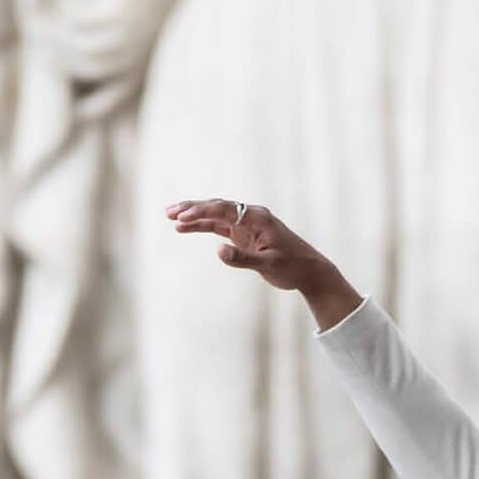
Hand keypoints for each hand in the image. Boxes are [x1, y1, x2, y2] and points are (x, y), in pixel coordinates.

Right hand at [163, 198, 361, 325]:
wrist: (310, 271)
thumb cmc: (293, 267)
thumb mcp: (269, 265)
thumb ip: (243, 258)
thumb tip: (218, 251)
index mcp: (257, 217)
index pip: (224, 209)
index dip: (201, 212)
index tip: (183, 218)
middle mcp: (250, 216)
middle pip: (216, 207)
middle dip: (192, 208)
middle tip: (169, 212)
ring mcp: (246, 224)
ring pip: (215, 216)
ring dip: (194, 216)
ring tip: (171, 218)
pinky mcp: (244, 235)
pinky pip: (219, 227)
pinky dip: (203, 227)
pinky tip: (186, 228)